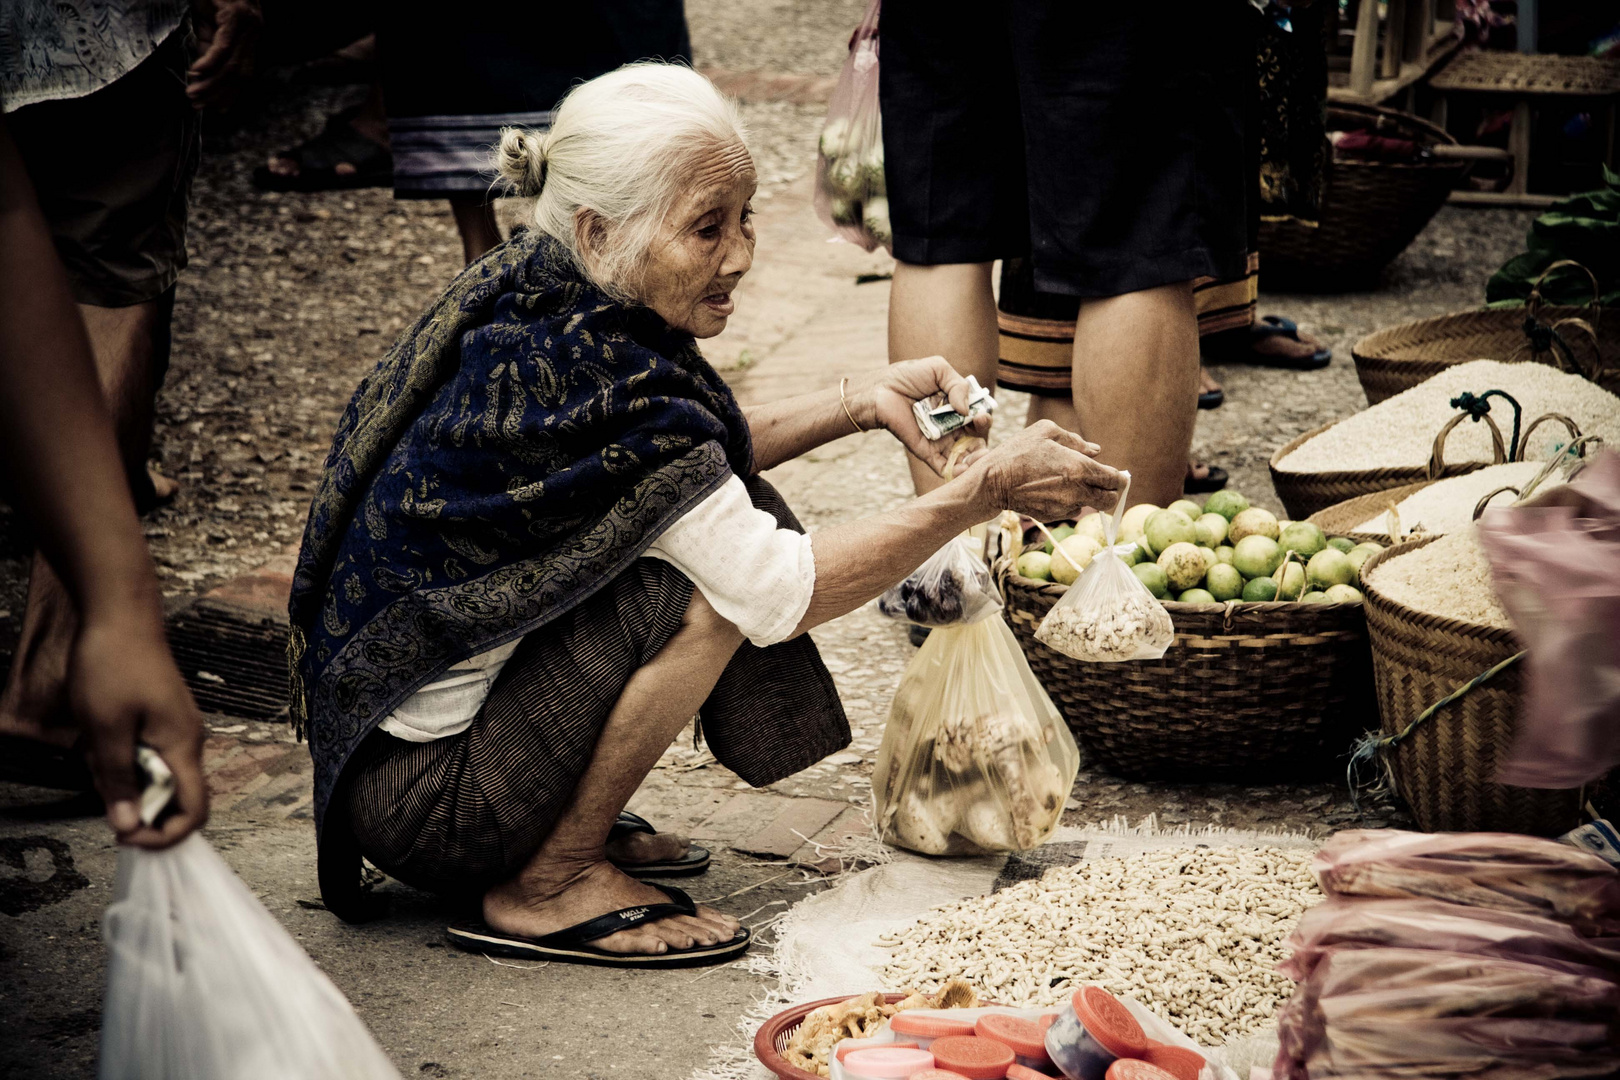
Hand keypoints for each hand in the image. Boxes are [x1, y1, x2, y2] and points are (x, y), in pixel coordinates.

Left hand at [68, 606, 207, 847]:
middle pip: (174, 796)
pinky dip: (124, 757)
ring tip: (94, 749)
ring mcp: (177, 728)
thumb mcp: (105, 730)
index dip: (166, 835)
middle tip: (98, 781)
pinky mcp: (163, 718)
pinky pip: (149, 754)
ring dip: (124, 776)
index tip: (127, 836)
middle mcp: (188, 741)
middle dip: (135, 802)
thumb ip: (118, 781)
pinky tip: (101, 737)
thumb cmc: (113, 666)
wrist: (121, 615)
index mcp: (183, 746)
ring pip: (156, 775)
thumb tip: (129, 826)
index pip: (195, 810)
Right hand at [188, 0, 261, 109]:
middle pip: (240, 73)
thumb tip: (201, 77)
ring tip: (193, 94)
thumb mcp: (206, 24)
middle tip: (197, 105)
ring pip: (232, 63)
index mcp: (252, 35)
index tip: (215, 109)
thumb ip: (207, 49)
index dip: (231, 94)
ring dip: (211, 83)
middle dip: (218, 94)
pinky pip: (224, 46)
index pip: (245, 73)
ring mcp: (248, 23)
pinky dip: (209, 62)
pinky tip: (196, 73)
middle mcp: (255, 30)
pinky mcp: (235, 15)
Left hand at [860, 356, 993, 475]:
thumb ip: (958, 385)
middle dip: (983, 444)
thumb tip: (966, 409)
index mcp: (958, 406)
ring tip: (978, 459)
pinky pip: (944, 466)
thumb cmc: (908, 376)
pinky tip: (963, 470)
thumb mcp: (938, 369)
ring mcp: (940, 440)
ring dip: (974, 461)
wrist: (881, 390)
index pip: (978, 418)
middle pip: (975, 441)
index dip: (983, 419)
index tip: (980, 416)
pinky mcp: (927, 452)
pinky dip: (956, 472)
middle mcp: (952, 425)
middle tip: (981, 441)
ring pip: (964, 457)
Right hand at [968, 420, 1122, 520]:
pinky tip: (1051, 490)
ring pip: (1088, 505)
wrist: (992, 481)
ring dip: (1085, 496)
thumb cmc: (1018, 451)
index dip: (1120, 478)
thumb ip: (1075, 440)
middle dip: (1110, 492)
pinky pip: (1070, 510)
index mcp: (1080, 468)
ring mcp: (1064, 506)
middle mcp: (1077, 491)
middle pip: (1109, 500)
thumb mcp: (1046, 431)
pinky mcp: (1052, 516)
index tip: (1118, 475)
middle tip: (1102, 483)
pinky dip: (1067, 501)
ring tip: (1066, 482)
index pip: (1115, 479)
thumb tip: (1096, 451)